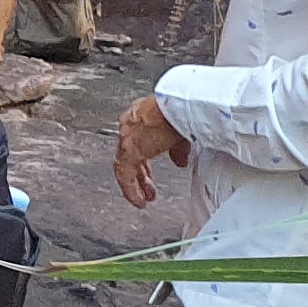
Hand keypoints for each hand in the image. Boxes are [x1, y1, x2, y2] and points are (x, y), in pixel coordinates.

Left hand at [114, 93, 189, 209]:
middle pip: (128, 155)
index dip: (143, 160)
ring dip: (134, 184)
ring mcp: (127, 136)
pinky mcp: (129, 148)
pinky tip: (138, 201)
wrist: (181, 105)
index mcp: (141, 116)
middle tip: (147, 188)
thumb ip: (177, 149)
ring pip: (124, 166)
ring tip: (142, 199)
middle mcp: (130, 125)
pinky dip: (130, 190)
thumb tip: (180, 161)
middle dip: (139, 174)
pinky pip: (124, 175)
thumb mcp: (181, 132)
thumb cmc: (183, 110)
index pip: (137, 142)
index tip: (148, 172)